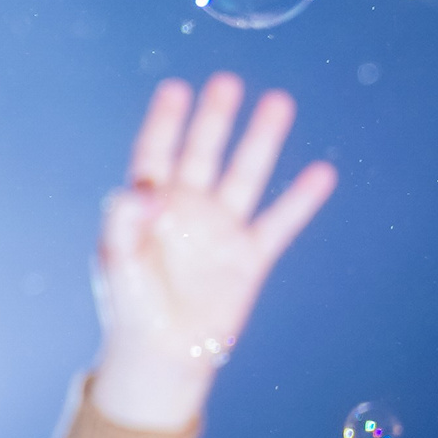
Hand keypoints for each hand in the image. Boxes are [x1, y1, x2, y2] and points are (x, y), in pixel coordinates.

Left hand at [91, 73, 335, 430]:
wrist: (161, 355)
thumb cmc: (130, 306)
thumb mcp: (115, 261)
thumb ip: (123, 220)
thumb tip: (148, 188)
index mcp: (147, 207)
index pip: (155, 153)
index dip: (165, 122)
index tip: (176, 88)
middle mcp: (187, 209)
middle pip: (202, 153)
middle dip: (214, 119)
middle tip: (227, 82)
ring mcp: (219, 230)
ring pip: (244, 175)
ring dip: (260, 141)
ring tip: (278, 102)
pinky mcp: (249, 257)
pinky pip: (279, 221)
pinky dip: (300, 200)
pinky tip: (321, 172)